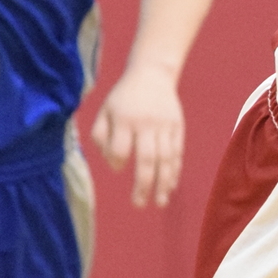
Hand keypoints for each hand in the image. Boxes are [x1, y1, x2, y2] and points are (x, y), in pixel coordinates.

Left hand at [90, 62, 184, 207]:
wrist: (152, 73)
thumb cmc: (124, 97)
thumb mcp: (104, 110)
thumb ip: (100, 136)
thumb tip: (114, 164)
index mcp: (125, 119)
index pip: (121, 149)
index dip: (117, 162)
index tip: (119, 166)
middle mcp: (146, 123)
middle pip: (147, 158)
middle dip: (143, 184)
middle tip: (139, 204)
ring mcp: (165, 125)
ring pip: (166, 159)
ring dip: (163, 183)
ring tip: (159, 202)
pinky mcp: (177, 126)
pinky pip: (177, 152)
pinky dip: (175, 171)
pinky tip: (170, 186)